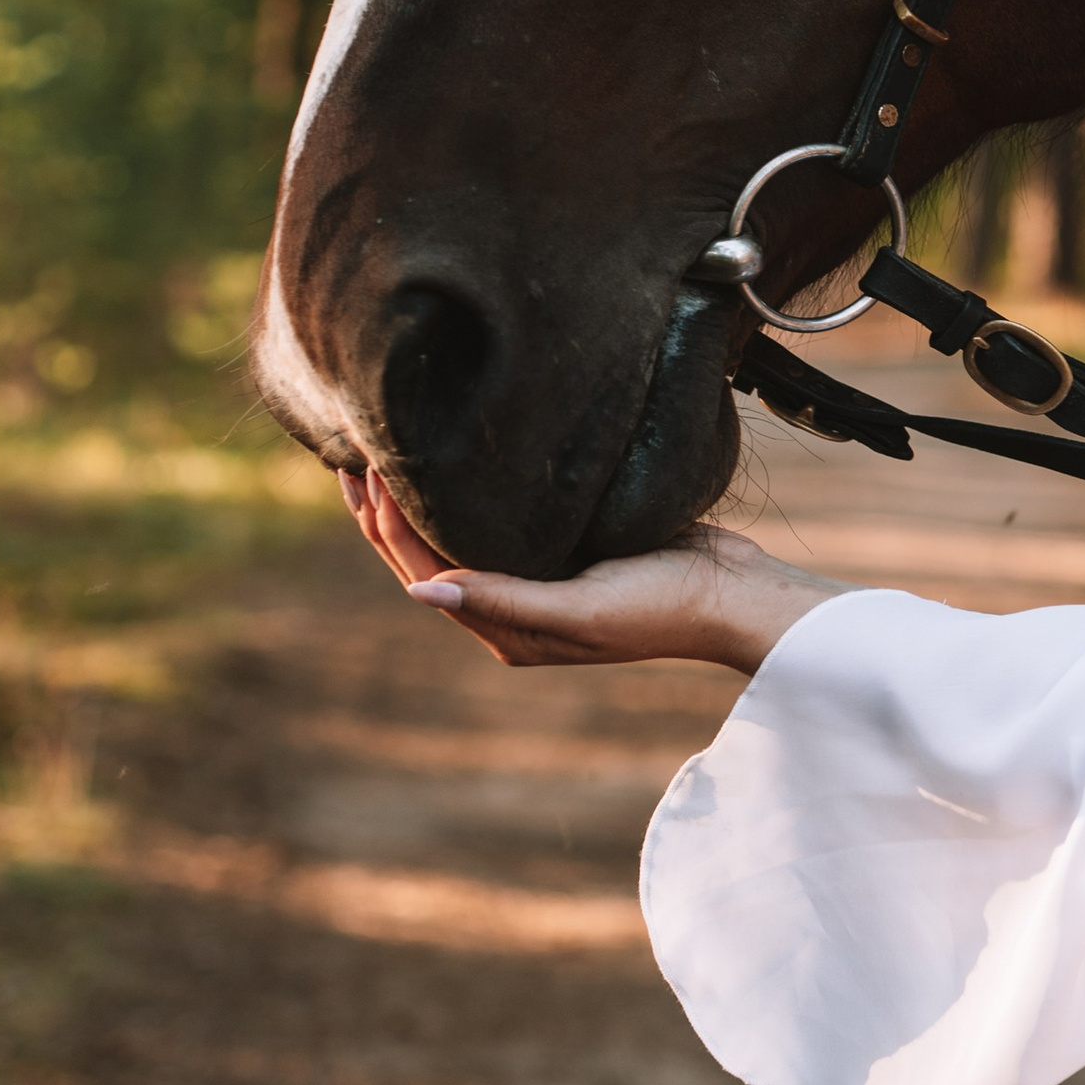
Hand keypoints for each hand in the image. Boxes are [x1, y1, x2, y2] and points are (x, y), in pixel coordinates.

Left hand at [342, 468, 835, 672]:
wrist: (732, 594)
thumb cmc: (661, 607)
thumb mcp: (578, 609)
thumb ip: (503, 599)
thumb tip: (422, 592)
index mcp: (507, 630)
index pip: (424, 574)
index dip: (388, 528)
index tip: (366, 474)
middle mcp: (514, 607)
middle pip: (429, 557)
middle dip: (386, 514)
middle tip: (352, 458)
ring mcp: (539, 577)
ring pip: (457, 535)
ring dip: (419, 500)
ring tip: (388, 454)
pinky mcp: (568, 548)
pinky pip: (499, 518)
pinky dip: (465, 492)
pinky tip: (460, 459)